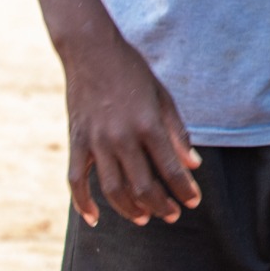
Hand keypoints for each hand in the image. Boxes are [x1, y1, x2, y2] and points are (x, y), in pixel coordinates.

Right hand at [60, 33, 201, 226]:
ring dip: (130, 209)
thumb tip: (193, 164)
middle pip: (143, 186)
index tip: (193, 201)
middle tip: (173, 214)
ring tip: (145, 218)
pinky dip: (83, 203)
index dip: (184, 189)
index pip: (171, 169)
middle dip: (161, 205)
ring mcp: (95, 142)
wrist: (91, 51)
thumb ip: (177, 132)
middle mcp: (122, 137)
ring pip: (113, 190)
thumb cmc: (133, 72)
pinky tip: (94, 218)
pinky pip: (76, 181)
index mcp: (148, 124)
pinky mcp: (76, 142)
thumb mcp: (163, 97)